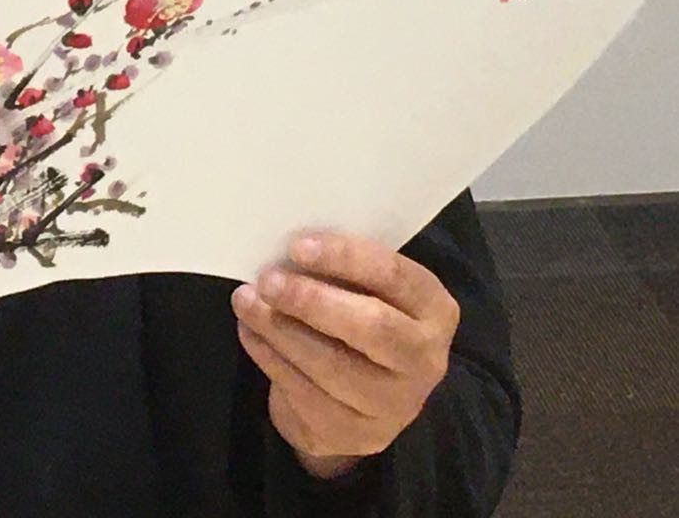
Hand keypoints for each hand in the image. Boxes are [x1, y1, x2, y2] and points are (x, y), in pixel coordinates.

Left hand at [231, 231, 459, 480]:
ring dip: (280, 329)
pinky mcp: (357, 434)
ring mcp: (395, 404)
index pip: (396, 276)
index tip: (296, 246)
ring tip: (245, 301)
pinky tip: (251, 332)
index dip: (345, 257)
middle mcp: (426, 359)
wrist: (358, 402)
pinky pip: (306, 394)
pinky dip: (270, 358)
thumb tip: (285, 249)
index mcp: (434, 309)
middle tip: (267, 280)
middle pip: (372, 326)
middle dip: (312, 300)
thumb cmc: (356, 322)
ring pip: (333, 365)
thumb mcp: (363, 291)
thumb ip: (342, 270)